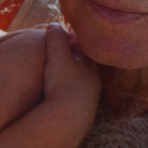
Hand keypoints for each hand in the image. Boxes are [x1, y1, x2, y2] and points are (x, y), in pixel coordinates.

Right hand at [42, 23, 100, 137]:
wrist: (66, 123)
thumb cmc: (62, 85)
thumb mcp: (57, 57)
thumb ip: (56, 39)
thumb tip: (54, 24)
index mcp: (90, 69)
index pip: (85, 51)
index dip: (75, 43)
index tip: (68, 37)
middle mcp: (93, 85)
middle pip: (86, 70)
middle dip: (77, 63)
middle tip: (65, 58)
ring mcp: (89, 104)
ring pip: (83, 89)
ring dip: (73, 83)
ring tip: (61, 81)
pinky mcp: (81, 120)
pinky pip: (75, 105)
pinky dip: (68, 99)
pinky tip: (60, 103)